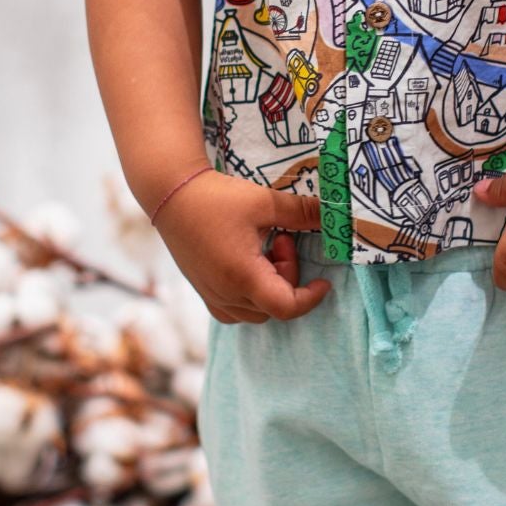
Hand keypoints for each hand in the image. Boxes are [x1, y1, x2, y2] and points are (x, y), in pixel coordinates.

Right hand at [152, 170, 331, 324]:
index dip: (311, 298)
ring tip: (265, 247)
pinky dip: (250, 293)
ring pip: (254, 311)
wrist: (172, 194)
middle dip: (288, 275)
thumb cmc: (218, 198)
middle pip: (272, 306)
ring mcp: (211, 295)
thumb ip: (302, 212)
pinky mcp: (202, 291)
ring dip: (270, 285)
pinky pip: (234, 309)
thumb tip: (333, 215)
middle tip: (283, 237)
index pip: (286, 307)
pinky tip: (249, 261)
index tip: (323, 281)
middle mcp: (226, 294)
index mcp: (243, 276)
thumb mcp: (264, 202)